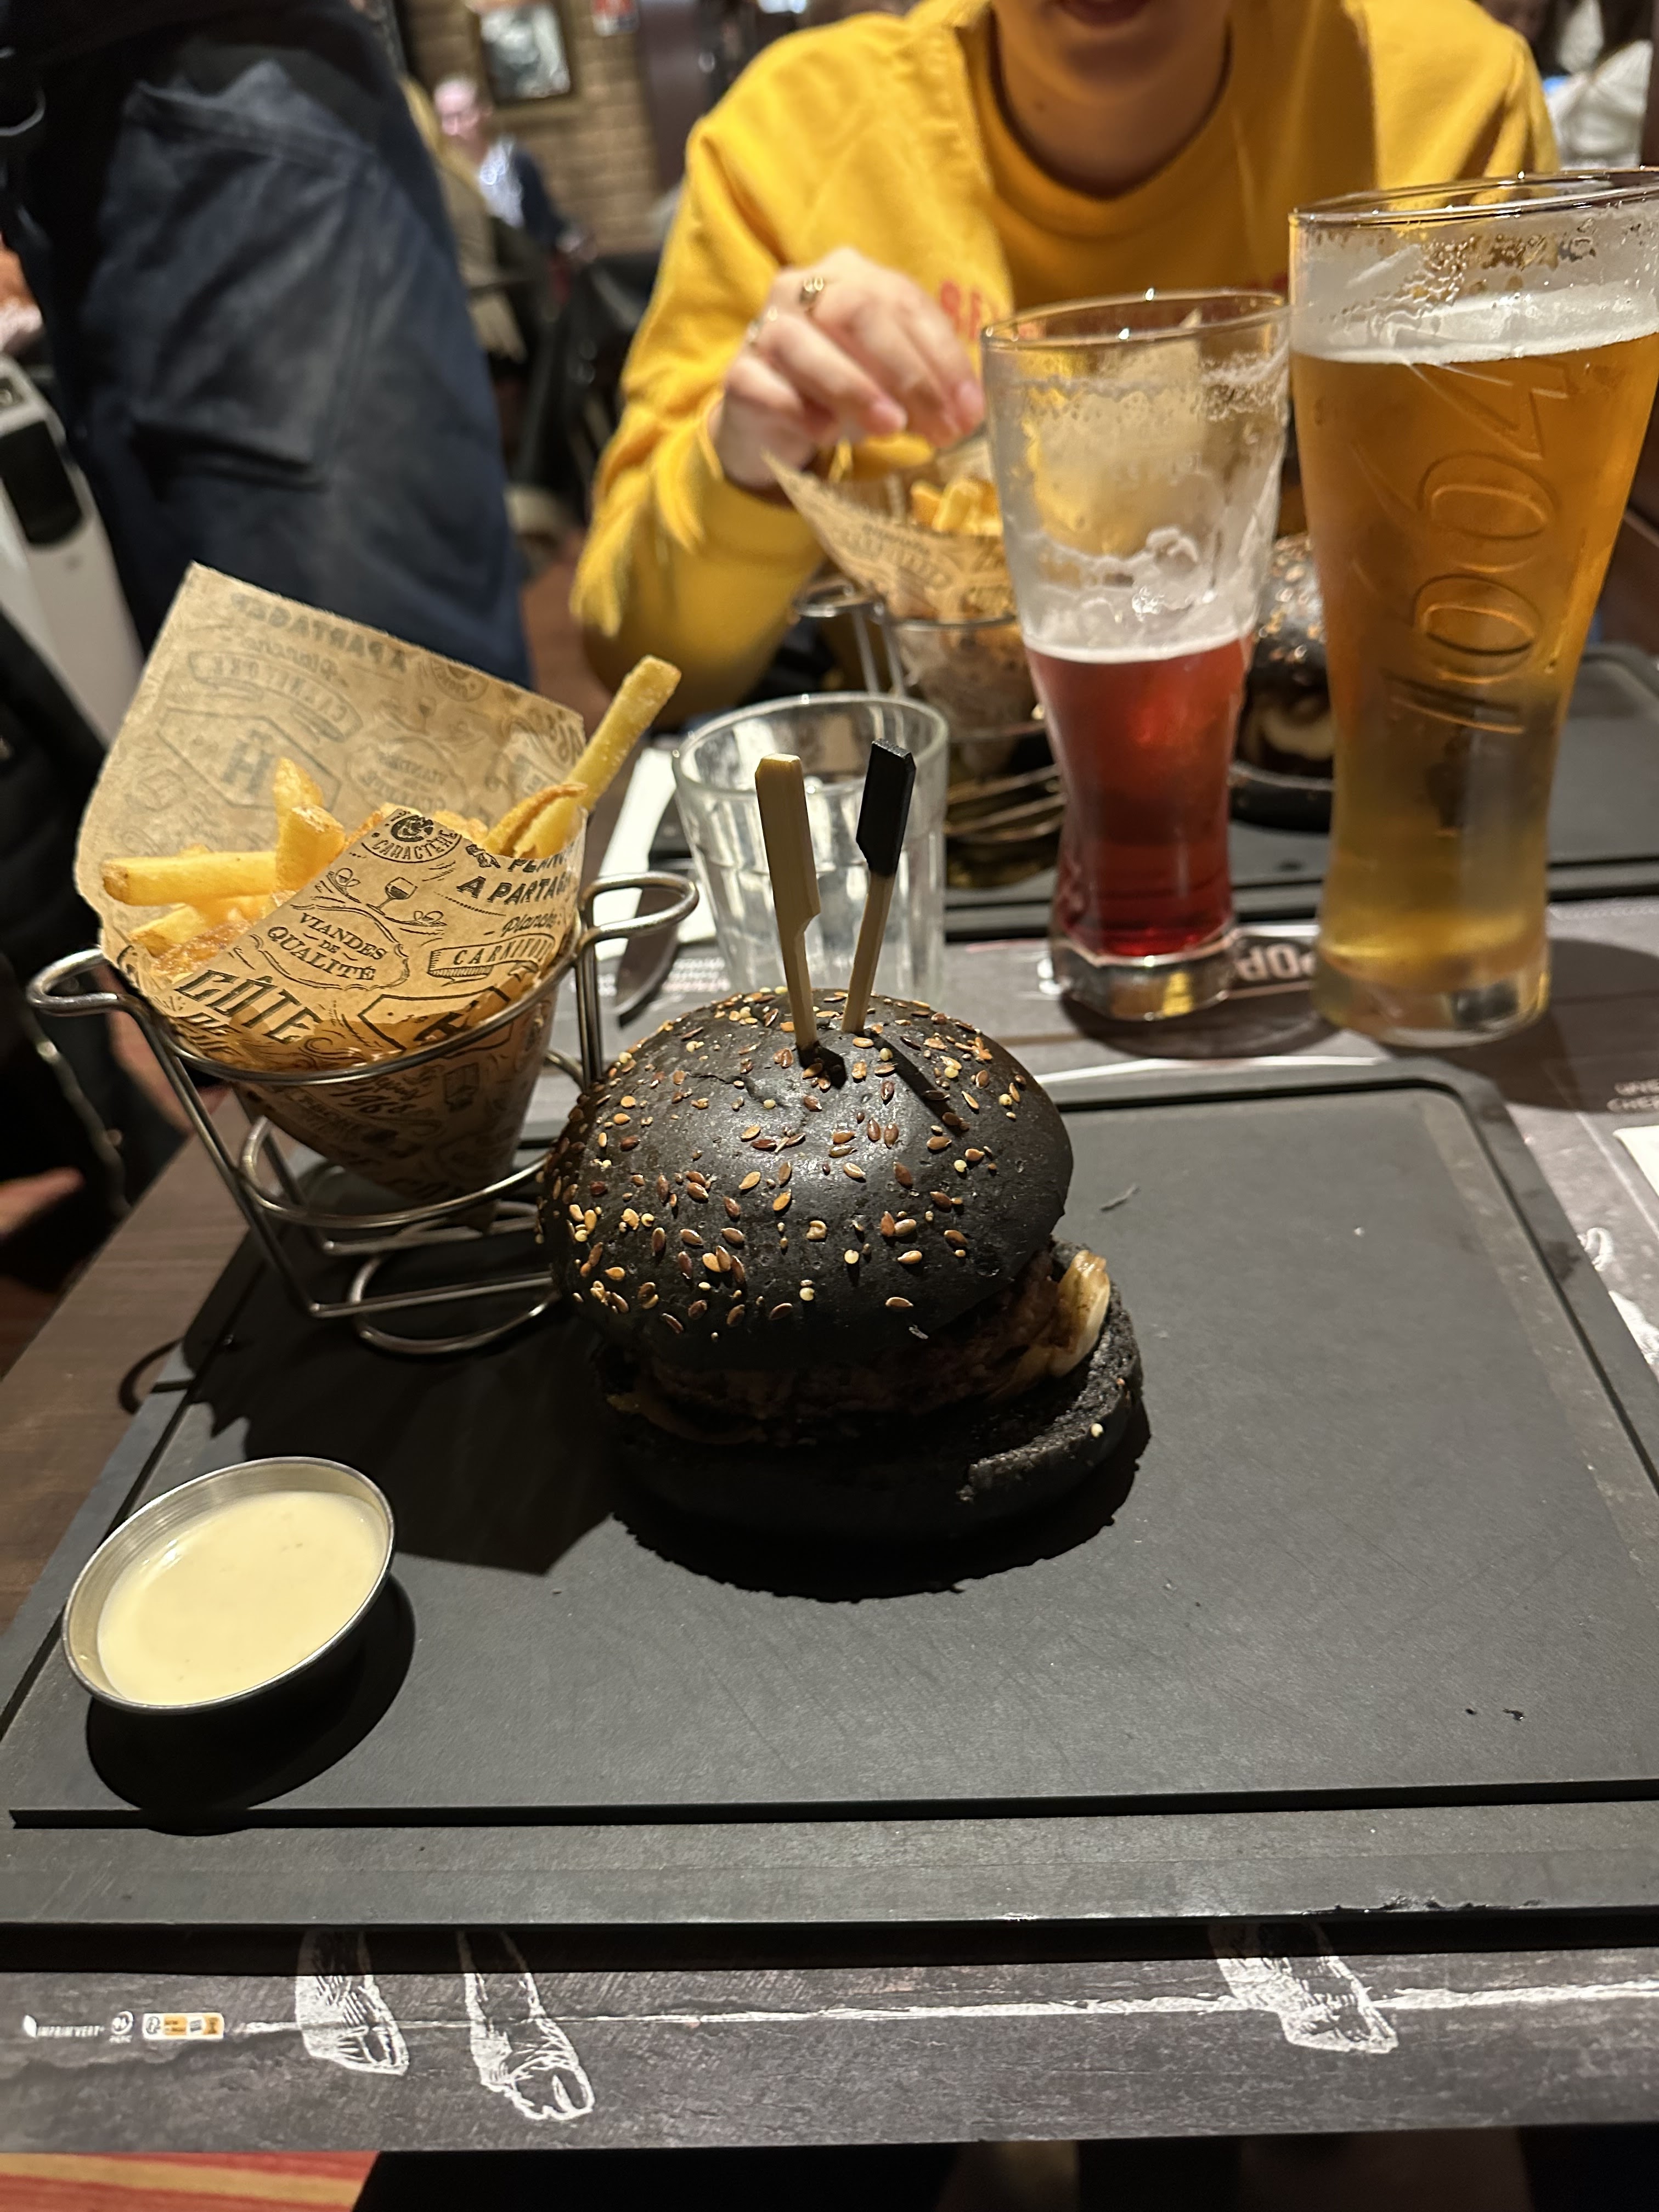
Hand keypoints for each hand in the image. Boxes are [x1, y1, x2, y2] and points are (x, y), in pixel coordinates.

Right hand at [710, 247, 984, 492]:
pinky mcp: (738, 374)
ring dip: (854, 387)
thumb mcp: (889, 376)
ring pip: (806, 345)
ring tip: (891, 429)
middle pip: (857, 312)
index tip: (970, 409)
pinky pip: (764, 385)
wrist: (770, 417)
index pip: (903, 301)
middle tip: (940, 426)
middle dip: (907, 372)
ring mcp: (765, 328)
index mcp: (850, 275)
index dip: (942, 355)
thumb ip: (925, 380)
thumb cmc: (840, 388)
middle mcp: (802, 289)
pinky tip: (826, 434)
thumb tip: (968, 413)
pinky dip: (799, 409)